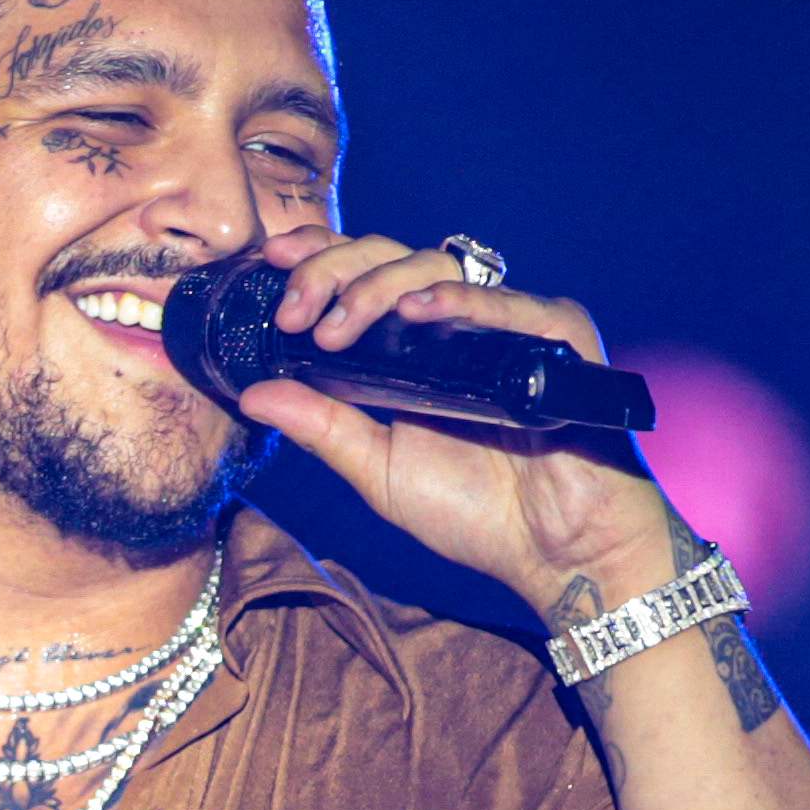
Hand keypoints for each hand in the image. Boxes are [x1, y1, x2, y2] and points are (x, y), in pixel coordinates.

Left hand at [231, 230, 695, 623]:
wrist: (553, 551)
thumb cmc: (477, 512)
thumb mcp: (376, 469)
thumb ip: (321, 428)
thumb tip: (250, 394)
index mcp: (418, 345)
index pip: (366, 274)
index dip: (321, 258)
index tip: (270, 263)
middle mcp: (460, 323)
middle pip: (392, 257)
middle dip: (333, 272)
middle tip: (295, 312)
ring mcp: (509, 325)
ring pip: (437, 267)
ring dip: (377, 288)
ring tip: (337, 327)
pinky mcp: (558, 337)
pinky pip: (508, 304)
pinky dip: (460, 300)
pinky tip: (418, 309)